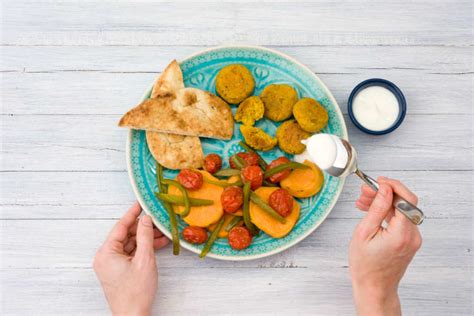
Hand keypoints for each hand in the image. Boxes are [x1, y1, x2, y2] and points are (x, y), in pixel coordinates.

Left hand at [93, 202, 168, 315]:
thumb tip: (146, 219)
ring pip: (130, 244)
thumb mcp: (144, 259)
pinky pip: (131, 253)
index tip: (141, 203)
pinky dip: (143, 249)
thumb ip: (145, 236)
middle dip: (143, 228)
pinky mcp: (119, 270)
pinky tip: (157, 244)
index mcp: (106, 253)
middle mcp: (105, 257)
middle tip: (158, 219)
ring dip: (145, 238)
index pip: (120, 226)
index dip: (133, 213)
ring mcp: (112, 264)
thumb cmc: (136, 293)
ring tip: (162, 233)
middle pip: (126, 235)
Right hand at [350, 177, 421, 315]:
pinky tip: (371, 211)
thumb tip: (385, 189)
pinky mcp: (409, 240)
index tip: (378, 181)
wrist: (374, 286)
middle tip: (365, 191)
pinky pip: (400, 219)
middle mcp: (412, 235)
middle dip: (384, 193)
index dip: (393, 186)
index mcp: (401, 234)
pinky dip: (387, 212)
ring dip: (384, 202)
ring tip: (363, 201)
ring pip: (401, 210)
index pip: (406, 200)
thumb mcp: (364, 233)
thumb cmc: (365, 265)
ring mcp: (413, 238)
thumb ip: (376, 209)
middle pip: (404, 203)